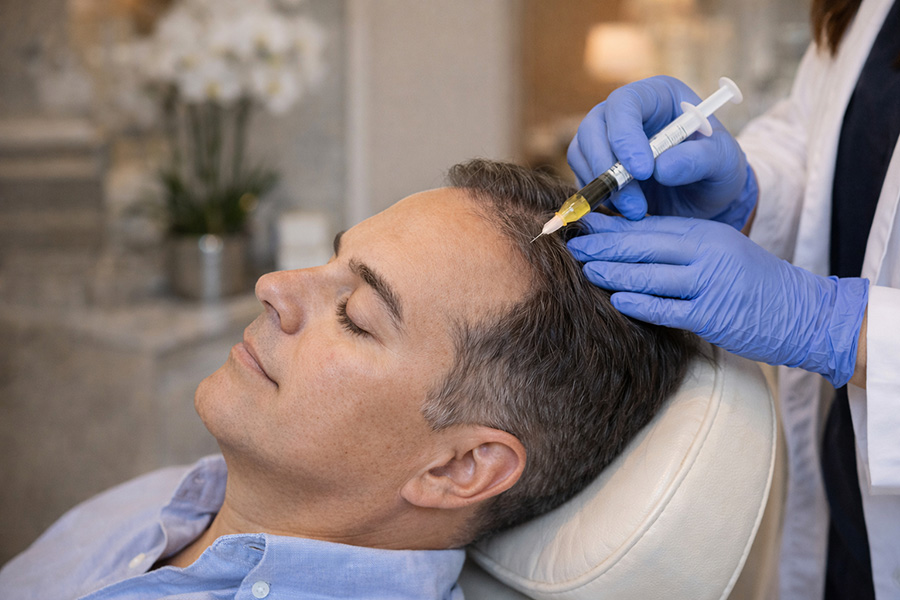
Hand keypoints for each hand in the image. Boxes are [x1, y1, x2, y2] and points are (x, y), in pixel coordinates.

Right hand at [567, 76, 757, 227]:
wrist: (706, 198)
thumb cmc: (718, 170)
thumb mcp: (724, 163)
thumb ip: (700, 159)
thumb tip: (661, 167)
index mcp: (657, 96)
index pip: (626, 103)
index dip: (625, 135)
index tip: (643, 171)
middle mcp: (625, 112)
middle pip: (593, 127)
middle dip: (607, 167)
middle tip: (634, 203)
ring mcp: (606, 137)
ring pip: (582, 153)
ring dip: (603, 187)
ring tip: (637, 211)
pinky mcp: (597, 165)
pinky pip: (583, 176)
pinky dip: (599, 196)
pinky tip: (627, 209)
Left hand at [567, 213, 868, 387]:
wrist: (802, 311)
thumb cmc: (753, 280)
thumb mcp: (720, 249)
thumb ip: (681, 243)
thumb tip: (630, 240)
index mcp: (704, 233)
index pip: (649, 226)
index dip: (612, 225)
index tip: (583, 222)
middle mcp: (705, 254)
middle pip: (643, 247)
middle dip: (604, 246)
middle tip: (573, 245)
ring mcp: (707, 285)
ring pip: (650, 277)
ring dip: (614, 274)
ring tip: (586, 270)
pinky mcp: (711, 316)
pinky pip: (667, 309)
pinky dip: (640, 305)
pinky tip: (617, 301)